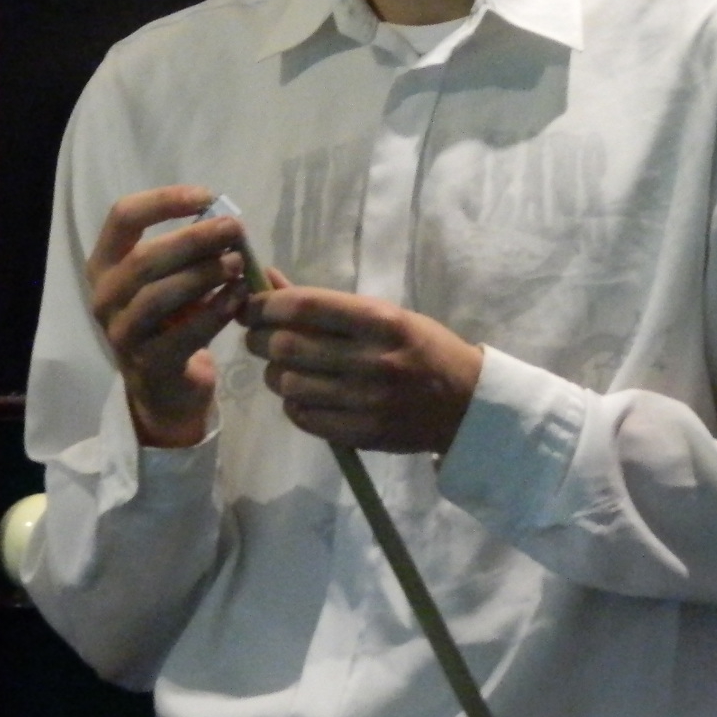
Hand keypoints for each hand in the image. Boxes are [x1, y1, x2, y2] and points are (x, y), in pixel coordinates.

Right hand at [86, 185, 247, 447]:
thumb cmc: (171, 319)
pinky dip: (216, 311)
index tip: (206, 196)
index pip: (123, 217)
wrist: (166, 386)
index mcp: (105, 264)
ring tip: (238, 263)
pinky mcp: (148, 364)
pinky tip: (239, 297)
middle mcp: (104, 296)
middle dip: (194, 239)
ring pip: (160, 295)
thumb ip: (188, 250)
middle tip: (235, 229)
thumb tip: (226, 219)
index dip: (164, 200)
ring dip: (204, 274)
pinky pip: (184, 333)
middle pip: (145, 258)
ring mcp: (121, 333)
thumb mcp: (171, 279)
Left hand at [242, 275, 482, 453]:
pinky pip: (302, 417)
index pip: (304, 307)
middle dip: (259, 339)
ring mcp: (365, 401)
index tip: (250, 306)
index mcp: (380, 321)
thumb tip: (269, 281)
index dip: (264, 305)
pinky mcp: (361, 434)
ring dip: (274, 373)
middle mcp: (371, 360)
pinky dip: (292, 403)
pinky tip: (304, 394)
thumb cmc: (423, 347)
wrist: (466, 403)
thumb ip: (326, 304)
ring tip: (283, 367)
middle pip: (286, 346)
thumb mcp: (384, 314)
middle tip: (257, 337)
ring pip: (288, 384)